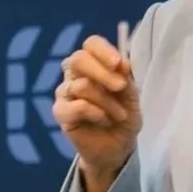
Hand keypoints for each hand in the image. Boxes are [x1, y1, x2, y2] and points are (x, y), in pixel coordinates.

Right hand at [53, 35, 141, 191]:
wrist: (118, 147)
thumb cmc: (124, 116)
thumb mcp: (132, 97)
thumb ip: (126, 78)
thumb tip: (124, 62)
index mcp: (94, 63)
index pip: (91, 44)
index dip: (103, 50)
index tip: (118, 63)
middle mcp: (75, 74)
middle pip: (78, 59)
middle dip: (102, 72)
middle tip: (120, 87)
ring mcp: (65, 92)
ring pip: (81, 86)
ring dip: (107, 102)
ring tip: (119, 115)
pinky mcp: (61, 112)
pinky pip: (77, 106)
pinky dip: (95, 113)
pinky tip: (103, 120)